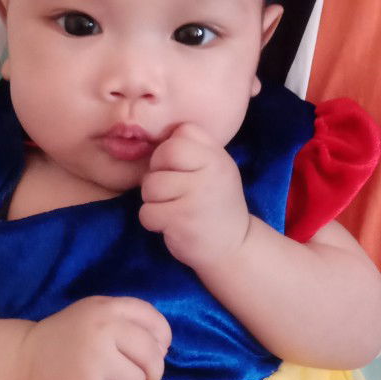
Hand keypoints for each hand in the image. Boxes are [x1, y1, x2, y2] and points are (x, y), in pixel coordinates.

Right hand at [19, 297, 170, 379]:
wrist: (24, 361)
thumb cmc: (68, 338)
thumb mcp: (96, 314)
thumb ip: (130, 322)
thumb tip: (164, 349)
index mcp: (108, 308)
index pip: (156, 324)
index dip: (161, 343)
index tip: (149, 352)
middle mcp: (103, 330)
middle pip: (152, 359)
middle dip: (147, 373)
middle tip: (130, 376)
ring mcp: (94, 361)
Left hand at [139, 123, 251, 269]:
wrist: (233, 247)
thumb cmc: (214, 204)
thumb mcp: (215, 170)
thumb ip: (194, 150)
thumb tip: (159, 134)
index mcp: (218, 157)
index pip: (182, 132)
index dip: (170, 150)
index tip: (178, 169)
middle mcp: (211, 172)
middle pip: (163, 154)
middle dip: (157, 173)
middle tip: (170, 191)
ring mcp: (197, 196)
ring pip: (150, 186)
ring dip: (153, 201)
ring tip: (172, 209)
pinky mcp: (182, 220)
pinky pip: (146, 212)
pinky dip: (153, 221)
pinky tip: (170, 225)